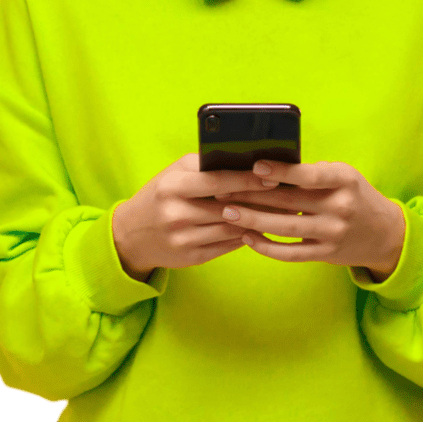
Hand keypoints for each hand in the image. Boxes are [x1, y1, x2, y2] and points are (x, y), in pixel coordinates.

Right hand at [112, 153, 283, 280]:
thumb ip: (206, 167)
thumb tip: (247, 163)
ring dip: (259, 221)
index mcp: (173, 187)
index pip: (218, 181)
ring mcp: (184, 239)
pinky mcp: (191, 258)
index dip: (248, 179)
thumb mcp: (175, 173)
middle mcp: (176, 214)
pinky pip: (228, 245)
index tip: (274, 177)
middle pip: (230, 208)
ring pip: (233, 229)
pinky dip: (247, 236)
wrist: (132, 234)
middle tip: (290, 196)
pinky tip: (262, 228)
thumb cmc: (161, 195)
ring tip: (283, 212)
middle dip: (262, 202)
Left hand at [213, 159, 405, 278]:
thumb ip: (313, 173)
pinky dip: (267, 246)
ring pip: (286, 227)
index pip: (310, 175)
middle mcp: (340, 207)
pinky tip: (247, 237)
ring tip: (228, 212)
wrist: (385, 234)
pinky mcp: (325, 254)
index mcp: (344, 180)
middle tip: (224, 190)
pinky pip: (290, 252)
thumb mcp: (344, 176)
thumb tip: (269, 169)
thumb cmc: (355, 196)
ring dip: (253, 220)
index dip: (282, 171)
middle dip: (253, 195)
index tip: (255, 166)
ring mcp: (332, 233)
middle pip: (290, 201)